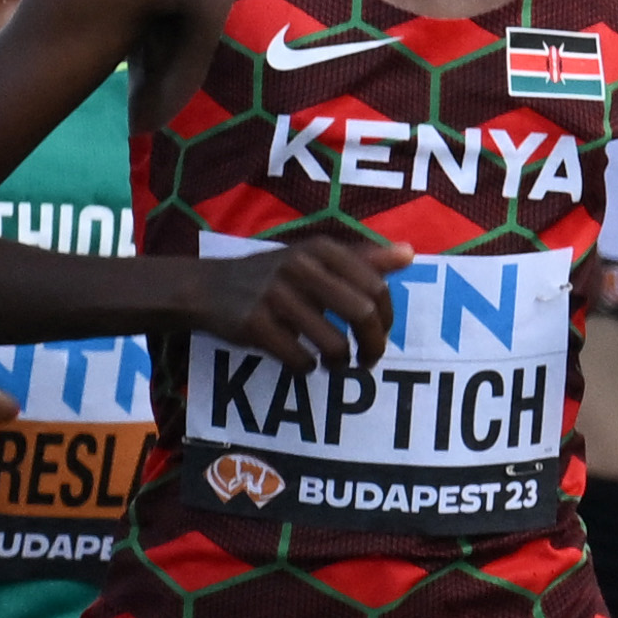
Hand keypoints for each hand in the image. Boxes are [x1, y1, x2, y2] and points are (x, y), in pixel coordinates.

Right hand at [190, 224, 407, 371]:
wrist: (207, 287)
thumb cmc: (271, 276)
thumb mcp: (314, 258)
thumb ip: (362, 259)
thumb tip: (409, 254)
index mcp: (321, 249)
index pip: (376, 287)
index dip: (387, 319)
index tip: (380, 334)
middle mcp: (300, 267)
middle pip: (362, 314)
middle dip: (372, 346)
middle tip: (368, 361)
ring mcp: (276, 296)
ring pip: (333, 343)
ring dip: (340, 363)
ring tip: (335, 365)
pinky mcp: (255, 324)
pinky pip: (299, 359)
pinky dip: (307, 369)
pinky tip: (303, 364)